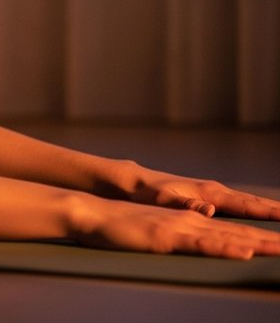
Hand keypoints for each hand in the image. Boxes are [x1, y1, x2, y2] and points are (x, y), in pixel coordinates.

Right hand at [75, 198, 279, 258]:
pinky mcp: (168, 238)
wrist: (93, 213)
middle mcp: (192, 221)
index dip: (264, 236)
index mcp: (191, 221)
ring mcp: (181, 228)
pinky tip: (244, 252)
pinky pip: (201, 245)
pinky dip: (225, 247)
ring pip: (228, 236)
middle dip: (272, 240)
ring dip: (260, 243)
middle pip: (241, 232)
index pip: (236, 229)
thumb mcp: (157, 231)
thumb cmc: (121, 226)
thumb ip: (181, 234)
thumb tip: (200, 231)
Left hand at [130, 170, 279, 220]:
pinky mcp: (208, 199)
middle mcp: (216, 192)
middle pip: (255, 203)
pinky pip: (239, 206)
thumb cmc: (147, 193)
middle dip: (279, 211)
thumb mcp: (163, 201)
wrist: (135, 183)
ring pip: (250, 203)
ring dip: (271, 210)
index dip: (270, 212)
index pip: (247, 205)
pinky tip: (264, 217)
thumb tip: (210, 211)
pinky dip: (256, 210)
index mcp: (210, 193)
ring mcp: (213, 195)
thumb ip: (185, 206)